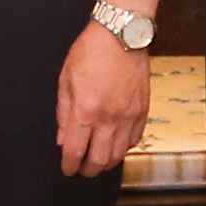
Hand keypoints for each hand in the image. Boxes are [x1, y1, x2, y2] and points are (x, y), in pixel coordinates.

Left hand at [55, 26, 149, 180]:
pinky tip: (115, 144)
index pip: (76, 151)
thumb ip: (63, 113)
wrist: (122, 34)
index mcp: (86, 110)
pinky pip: (134, 140)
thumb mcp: (66, 79)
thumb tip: (62, 139)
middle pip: (99, 160)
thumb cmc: (92, 51)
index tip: (67, 169)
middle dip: (88, 170)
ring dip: (106, 162)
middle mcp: (109, 118)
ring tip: (97, 159)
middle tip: (81, 169)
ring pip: (119, 154)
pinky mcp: (143, 111)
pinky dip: (124, 147)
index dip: (69, 165)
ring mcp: (129, 116)